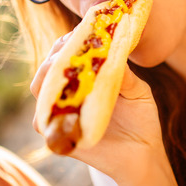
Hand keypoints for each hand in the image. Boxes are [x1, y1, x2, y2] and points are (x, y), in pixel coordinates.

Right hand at [30, 33, 167, 185]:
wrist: (144, 154)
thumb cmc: (141, 118)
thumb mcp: (138, 91)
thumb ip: (125, 75)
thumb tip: (113, 53)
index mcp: (85, 78)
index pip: (68, 53)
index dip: (70, 41)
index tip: (81, 31)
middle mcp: (69, 94)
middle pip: (49, 67)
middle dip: (57, 54)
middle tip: (70, 47)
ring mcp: (62, 114)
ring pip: (41, 89)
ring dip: (49, 74)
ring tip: (64, 67)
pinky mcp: (60, 136)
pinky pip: (43, 121)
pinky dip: (49, 108)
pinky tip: (63, 99)